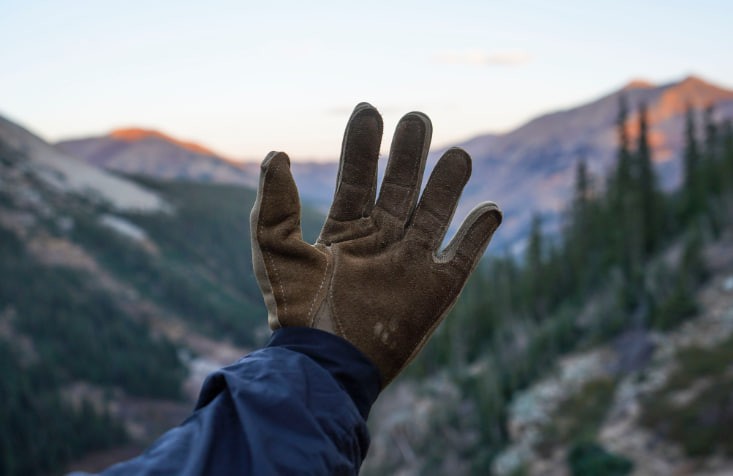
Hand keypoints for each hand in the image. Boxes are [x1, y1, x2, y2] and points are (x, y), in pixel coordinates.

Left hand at [251, 103, 500, 386]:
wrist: (328, 365)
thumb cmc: (298, 314)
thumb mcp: (275, 252)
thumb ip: (274, 205)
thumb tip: (277, 154)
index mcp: (344, 233)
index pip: (357, 179)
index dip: (362, 147)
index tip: (368, 111)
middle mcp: (381, 242)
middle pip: (401, 188)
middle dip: (409, 154)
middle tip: (417, 118)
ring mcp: (411, 264)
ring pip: (436, 213)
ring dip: (448, 184)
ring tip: (458, 154)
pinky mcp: (437, 290)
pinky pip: (464, 256)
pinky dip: (479, 234)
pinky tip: (491, 209)